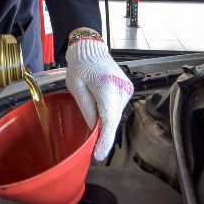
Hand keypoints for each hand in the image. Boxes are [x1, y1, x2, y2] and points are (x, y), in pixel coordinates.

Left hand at [65, 34, 132, 160]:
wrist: (91, 50)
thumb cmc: (80, 66)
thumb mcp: (76, 88)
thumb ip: (87, 109)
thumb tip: (94, 129)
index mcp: (107, 87)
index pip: (108, 119)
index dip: (105, 139)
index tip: (100, 154)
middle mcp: (121, 89)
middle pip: (113, 119)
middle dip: (105, 135)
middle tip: (96, 150)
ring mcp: (126, 89)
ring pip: (116, 114)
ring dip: (106, 122)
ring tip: (94, 115)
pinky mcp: (127, 89)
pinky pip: (117, 107)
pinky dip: (109, 113)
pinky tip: (100, 107)